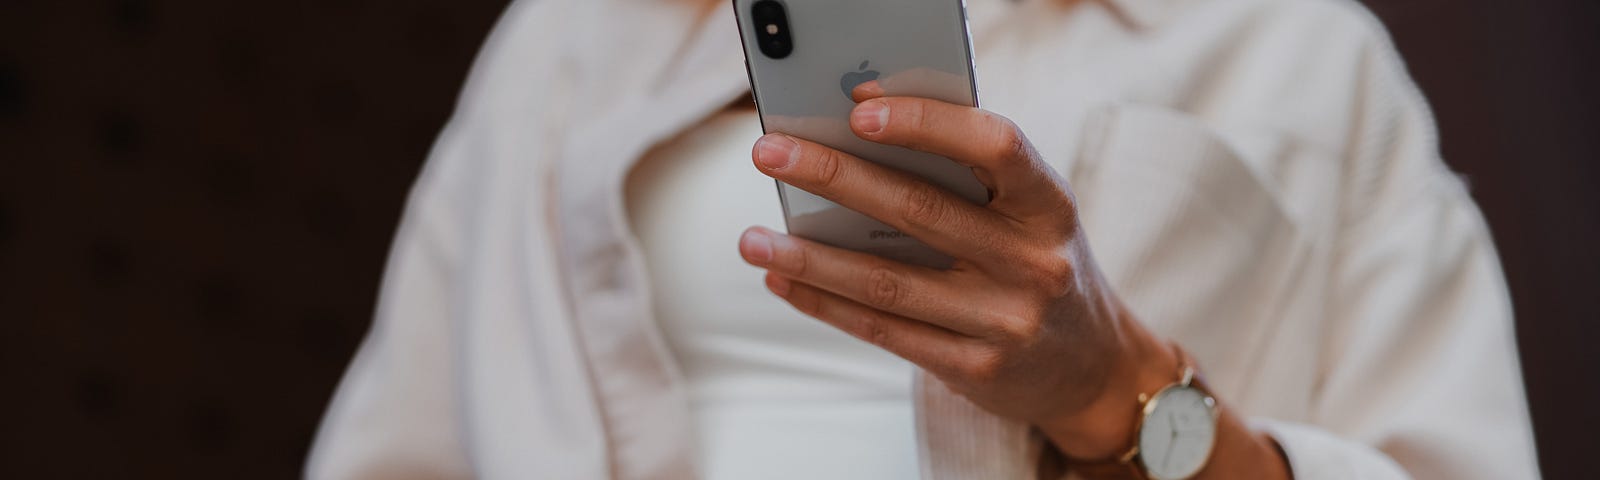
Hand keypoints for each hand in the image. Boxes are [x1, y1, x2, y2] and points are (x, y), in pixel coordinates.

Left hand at [736, 84, 1179, 458]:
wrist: (1093, 367)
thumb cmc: (1037, 262)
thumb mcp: (1028, 214)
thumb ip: (966, 177)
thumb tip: (858, 131)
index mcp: (1050, 205)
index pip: (996, 146)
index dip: (928, 123)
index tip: (859, 108)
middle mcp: (1033, 262)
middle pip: (921, 211)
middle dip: (836, 177)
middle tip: (769, 154)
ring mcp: (1004, 320)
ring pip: (888, 281)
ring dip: (810, 256)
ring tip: (751, 238)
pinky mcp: (974, 368)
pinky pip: (883, 329)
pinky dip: (825, 302)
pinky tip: (784, 278)